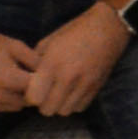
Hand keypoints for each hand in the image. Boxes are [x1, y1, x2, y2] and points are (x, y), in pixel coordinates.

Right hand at [0, 20, 38, 113]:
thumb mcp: (13, 45)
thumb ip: (33, 60)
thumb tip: (48, 70)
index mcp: (8, 80)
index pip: (38, 90)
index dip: (45, 82)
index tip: (47, 75)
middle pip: (27, 101)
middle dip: (33, 91)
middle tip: (33, 78)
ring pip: (14, 107)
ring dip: (19, 97)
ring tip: (18, 81)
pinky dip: (5, 101)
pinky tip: (4, 86)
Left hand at [22, 0, 128, 117]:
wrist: (109, 27)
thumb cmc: (75, 31)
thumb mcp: (50, 41)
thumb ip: (36, 63)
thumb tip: (28, 80)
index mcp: (53, 63)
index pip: (33, 98)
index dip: (30, 96)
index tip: (33, 88)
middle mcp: (68, 76)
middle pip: (47, 110)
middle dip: (43, 103)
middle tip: (45, 92)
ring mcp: (85, 84)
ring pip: (64, 111)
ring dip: (59, 105)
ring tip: (59, 92)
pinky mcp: (97, 87)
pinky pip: (79, 107)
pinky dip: (73, 103)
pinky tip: (73, 91)